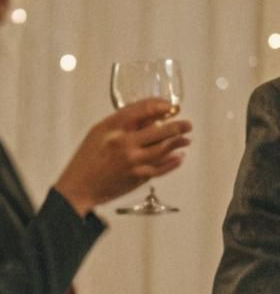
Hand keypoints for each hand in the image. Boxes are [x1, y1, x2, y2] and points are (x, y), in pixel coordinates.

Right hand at [53, 98, 191, 216]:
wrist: (79, 187)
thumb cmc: (87, 158)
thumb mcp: (99, 132)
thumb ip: (123, 122)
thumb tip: (151, 115)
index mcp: (113, 128)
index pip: (143, 110)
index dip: (160, 105)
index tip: (169, 106)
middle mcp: (125, 143)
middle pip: (160, 130)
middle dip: (178, 126)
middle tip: (187, 124)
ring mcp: (134, 161)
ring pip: (165, 148)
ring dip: (179, 142)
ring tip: (186, 139)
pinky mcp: (139, 177)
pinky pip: (162, 167)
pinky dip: (173, 161)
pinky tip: (179, 156)